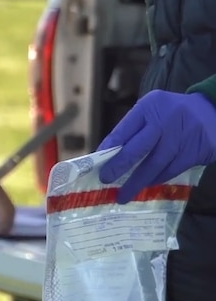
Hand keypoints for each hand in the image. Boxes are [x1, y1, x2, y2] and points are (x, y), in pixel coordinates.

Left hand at [97, 90, 215, 202]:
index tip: (96, 163)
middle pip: (137, 149)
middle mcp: (165, 120)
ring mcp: (181, 136)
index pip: (124, 129)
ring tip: (125, 193)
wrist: (213, 110)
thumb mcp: (152, 110)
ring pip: (155, 164)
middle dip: (119, 167)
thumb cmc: (172, 114)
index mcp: (149, 107)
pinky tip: (148, 184)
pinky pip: (172, 170)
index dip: (109, 148)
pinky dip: (158, 179)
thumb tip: (109, 154)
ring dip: (138, 181)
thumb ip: (134, 128)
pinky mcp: (196, 150)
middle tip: (106, 180)